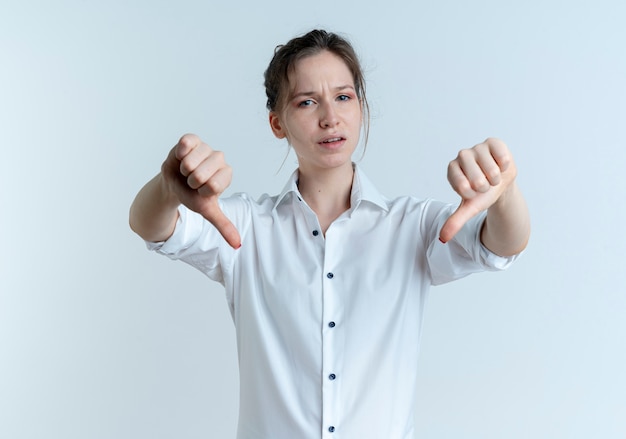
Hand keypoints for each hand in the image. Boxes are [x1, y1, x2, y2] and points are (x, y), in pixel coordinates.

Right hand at [161, 134, 241, 248]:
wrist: (174, 183)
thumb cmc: (192, 194)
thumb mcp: (207, 211)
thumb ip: (223, 225)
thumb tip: (238, 245)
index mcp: (226, 175)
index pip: (213, 186)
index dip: (201, 191)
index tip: (200, 191)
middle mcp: (220, 159)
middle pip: (201, 175)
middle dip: (190, 182)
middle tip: (191, 181)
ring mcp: (206, 148)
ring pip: (191, 162)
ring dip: (183, 170)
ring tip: (185, 171)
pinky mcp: (192, 139)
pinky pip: (185, 144)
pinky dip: (179, 154)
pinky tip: (181, 157)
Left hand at [439, 138, 516, 242]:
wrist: (499, 183)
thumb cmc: (481, 194)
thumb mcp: (469, 208)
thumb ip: (455, 222)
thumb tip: (442, 238)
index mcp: (452, 169)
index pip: (463, 188)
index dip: (473, 194)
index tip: (473, 191)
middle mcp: (462, 155)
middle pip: (478, 180)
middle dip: (486, 188)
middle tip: (485, 184)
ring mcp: (477, 147)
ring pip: (492, 171)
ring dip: (496, 179)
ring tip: (493, 176)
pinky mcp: (493, 142)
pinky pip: (502, 158)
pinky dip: (505, 167)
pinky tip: (500, 165)